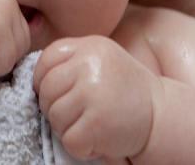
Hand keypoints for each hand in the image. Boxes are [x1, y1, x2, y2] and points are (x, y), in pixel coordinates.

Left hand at [34, 36, 158, 160]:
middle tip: (78, 115)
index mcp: (90, 46)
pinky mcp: (96, 123)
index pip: (46, 60)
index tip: (59, 93)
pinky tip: (98, 138)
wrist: (161, 115)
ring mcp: (93, 93)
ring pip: (54, 116)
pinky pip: (68, 139)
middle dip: (55, 107)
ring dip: (67, 128)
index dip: (44, 80)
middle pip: (46, 90)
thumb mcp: (100, 62)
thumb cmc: (123, 91)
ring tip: (91, 125)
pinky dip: (80, 147)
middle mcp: (90, 65)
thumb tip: (33, 80)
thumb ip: (70, 62)